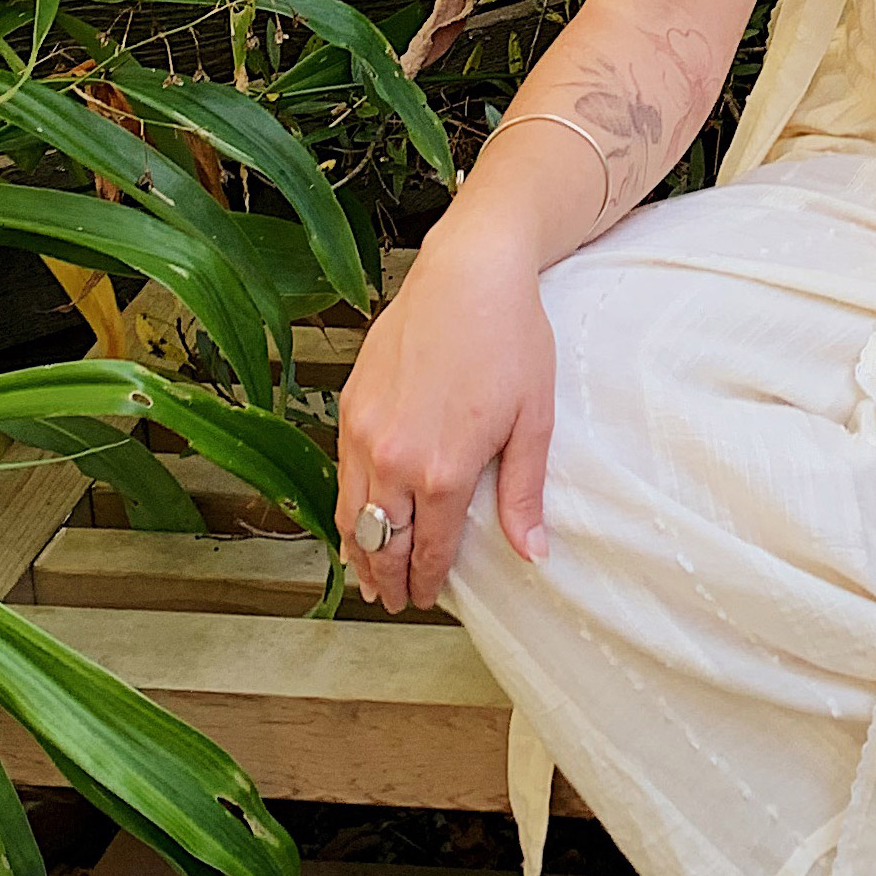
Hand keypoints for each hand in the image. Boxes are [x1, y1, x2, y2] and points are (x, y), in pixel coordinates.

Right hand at [336, 219, 556, 613]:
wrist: (468, 275)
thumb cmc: (510, 339)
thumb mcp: (533, 420)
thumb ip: (523, 493)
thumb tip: (533, 553)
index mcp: (443, 471)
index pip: (429, 548)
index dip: (428, 579)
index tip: (427, 598)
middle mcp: (393, 459)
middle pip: (382, 542)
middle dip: (388, 579)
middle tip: (394, 600)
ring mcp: (364, 433)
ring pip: (352, 514)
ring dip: (359, 552)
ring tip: (368, 576)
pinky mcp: (349, 406)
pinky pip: (342, 475)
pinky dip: (347, 509)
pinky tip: (357, 519)